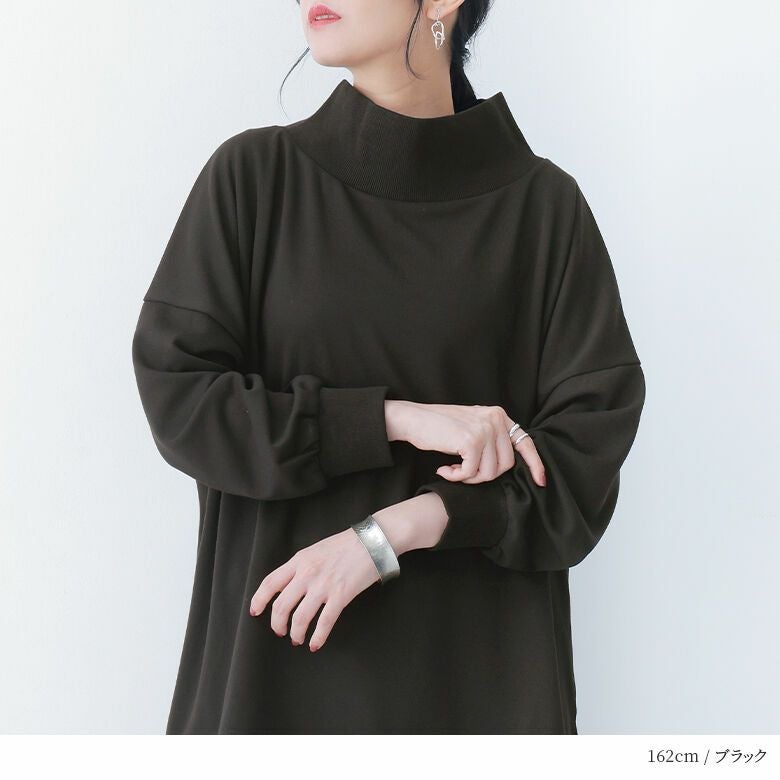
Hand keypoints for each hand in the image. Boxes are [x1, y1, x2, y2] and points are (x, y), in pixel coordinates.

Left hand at [248, 526, 388, 652]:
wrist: (371, 542)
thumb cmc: (345, 545)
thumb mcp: (315, 551)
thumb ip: (300, 567)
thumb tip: (289, 587)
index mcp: (299, 561)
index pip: (270, 583)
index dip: (259, 600)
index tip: (255, 611)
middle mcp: (307, 574)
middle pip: (281, 606)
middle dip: (277, 624)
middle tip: (280, 631)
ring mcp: (323, 586)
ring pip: (300, 618)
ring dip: (295, 633)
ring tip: (297, 638)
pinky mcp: (341, 596)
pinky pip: (324, 622)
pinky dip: (317, 637)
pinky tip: (315, 643)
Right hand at [386, 400, 545, 486]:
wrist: (413, 419)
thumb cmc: (439, 427)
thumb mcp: (472, 426)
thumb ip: (491, 439)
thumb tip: (507, 465)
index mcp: (498, 415)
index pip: (525, 441)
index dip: (535, 463)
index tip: (540, 482)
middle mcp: (495, 419)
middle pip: (506, 464)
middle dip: (485, 476)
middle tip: (463, 472)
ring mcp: (484, 428)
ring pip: (490, 472)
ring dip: (469, 478)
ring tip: (453, 470)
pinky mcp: (471, 440)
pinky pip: (472, 472)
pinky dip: (457, 477)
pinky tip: (444, 469)